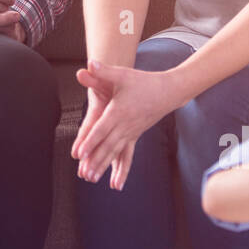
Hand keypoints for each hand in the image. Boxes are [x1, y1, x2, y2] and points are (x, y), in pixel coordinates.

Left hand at [71, 59, 178, 184]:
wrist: (167, 91)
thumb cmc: (143, 82)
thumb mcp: (122, 74)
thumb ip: (104, 71)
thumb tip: (88, 64)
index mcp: (119, 111)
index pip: (102, 129)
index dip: (90, 141)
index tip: (80, 152)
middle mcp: (125, 125)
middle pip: (108, 145)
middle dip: (95, 160)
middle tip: (84, 174)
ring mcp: (131, 133)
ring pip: (115, 153)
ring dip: (103, 166)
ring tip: (91, 179)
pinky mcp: (135, 136)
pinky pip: (126, 156)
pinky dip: (121, 170)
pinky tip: (116, 184)